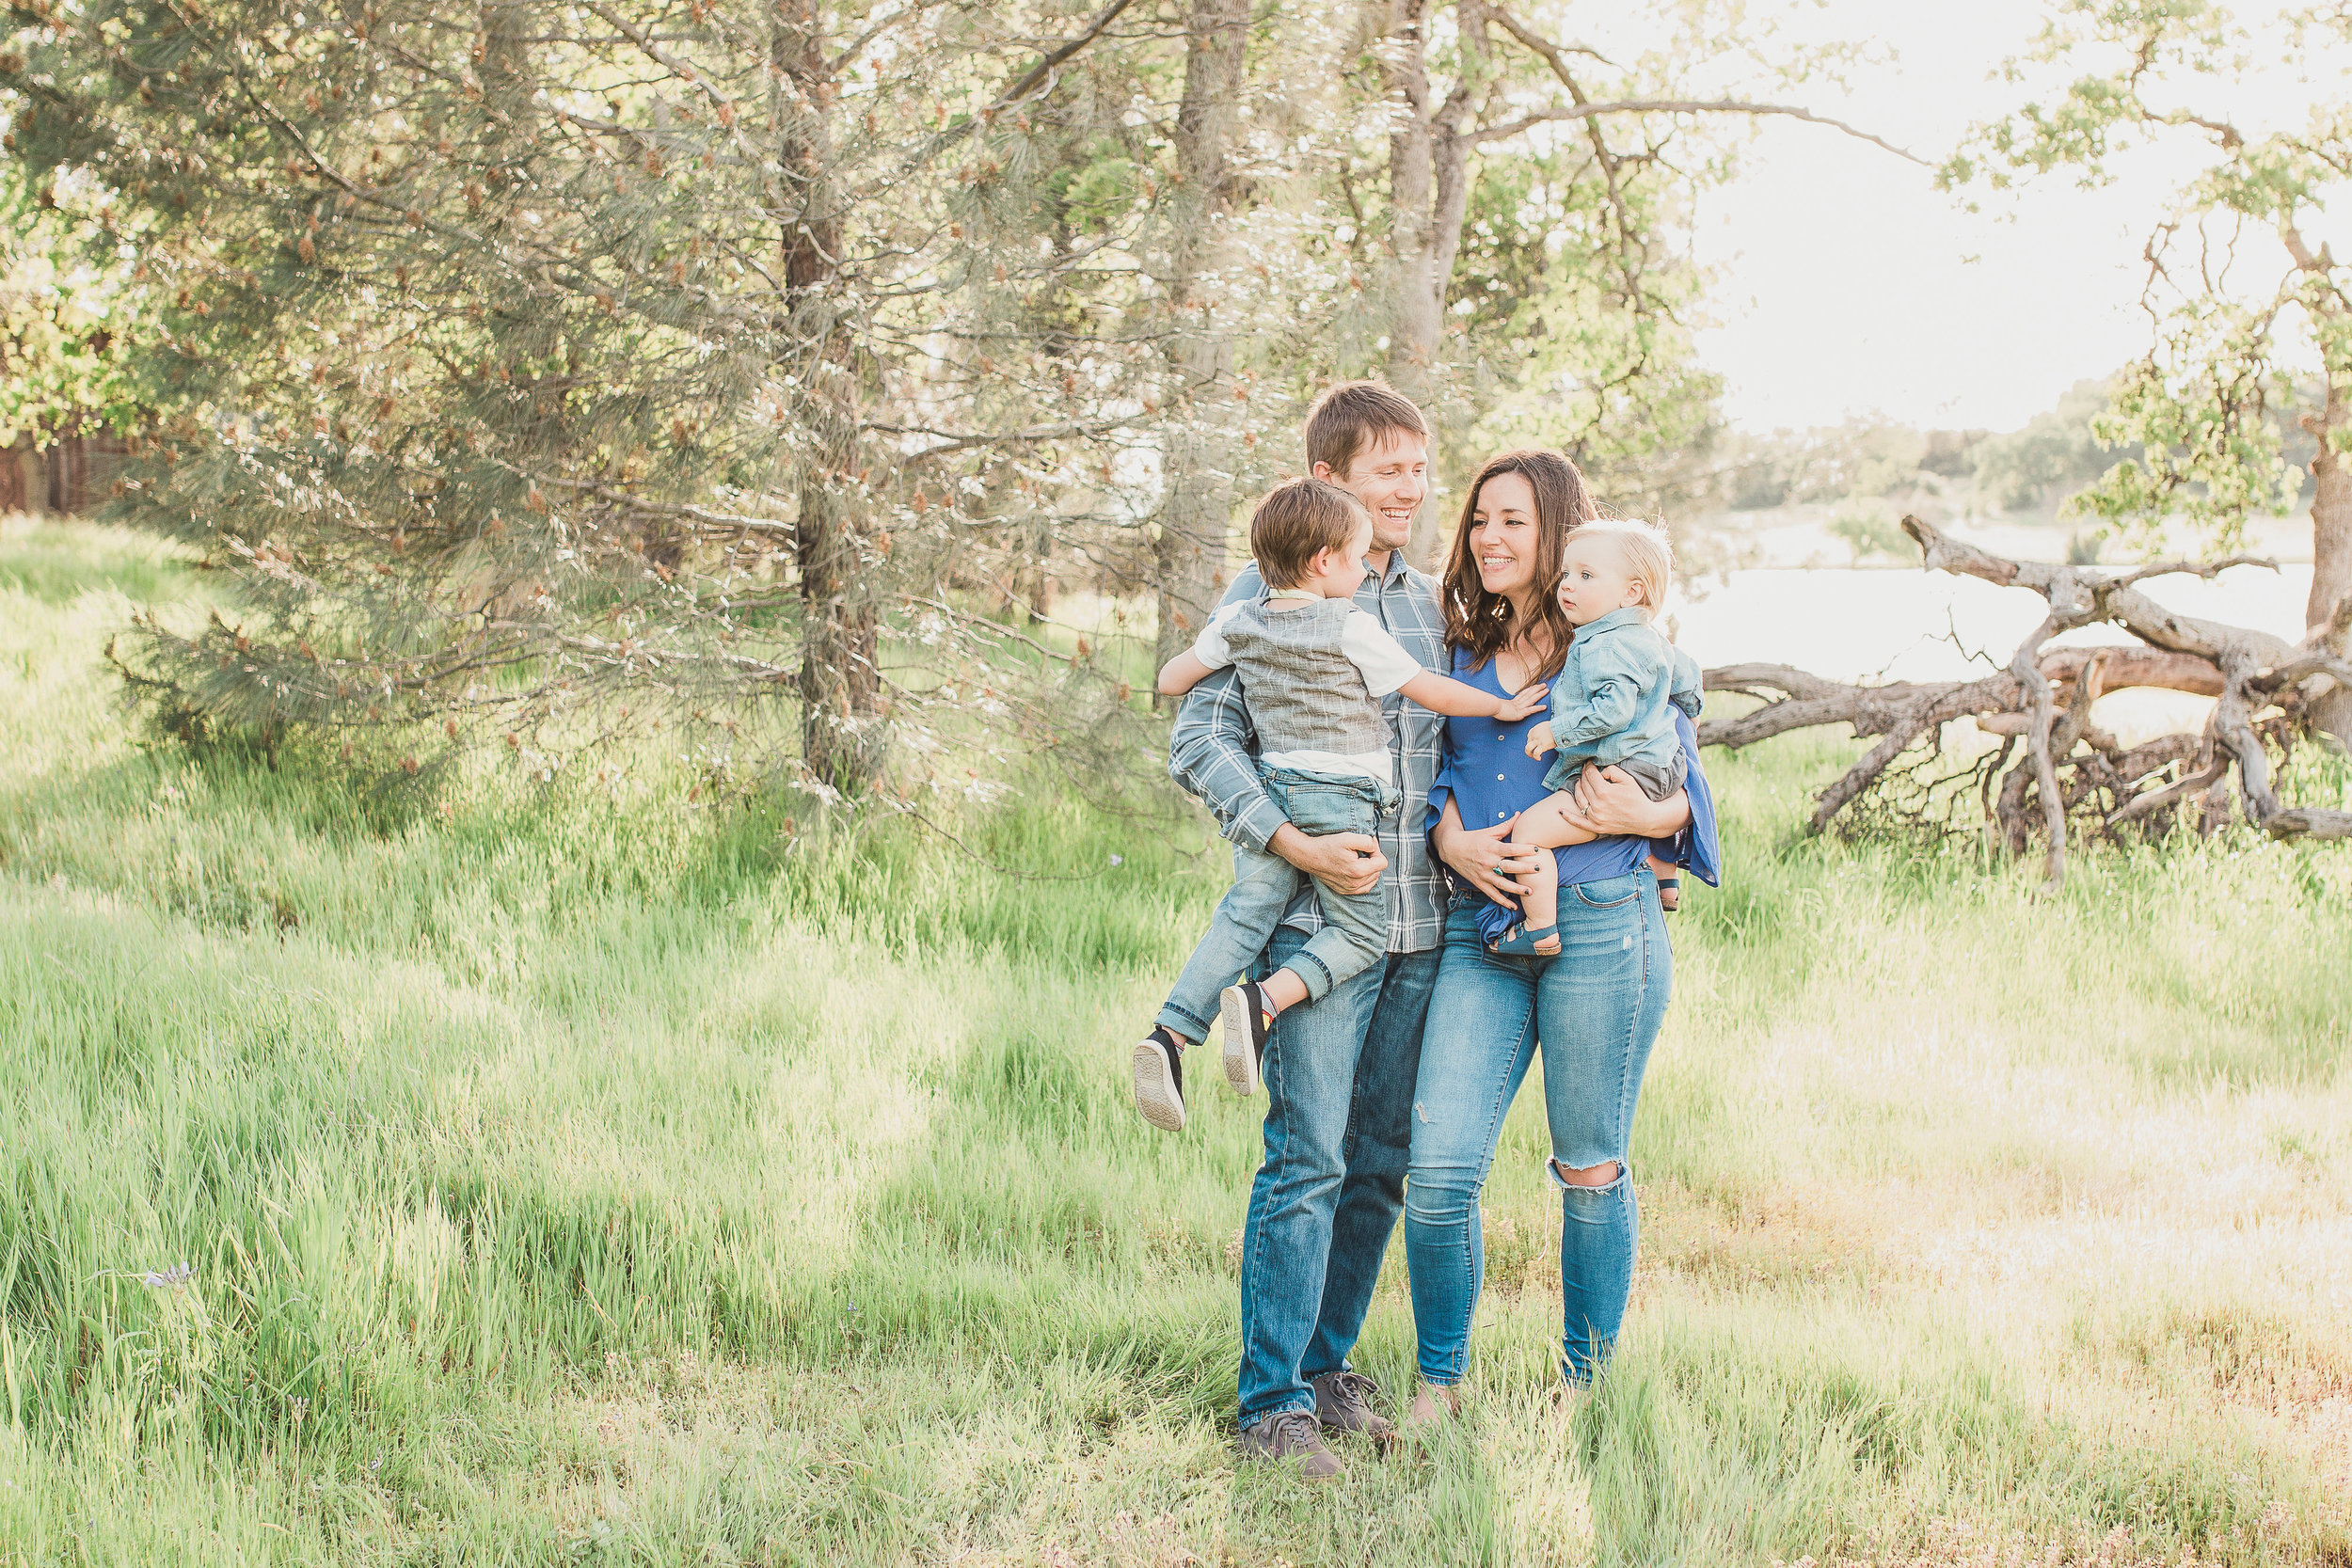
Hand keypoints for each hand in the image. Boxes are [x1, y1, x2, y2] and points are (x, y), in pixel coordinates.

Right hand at [1269, 822, 1385, 897]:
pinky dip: (1363, 878)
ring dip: (1368, 869)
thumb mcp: (1348, 837)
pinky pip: (1364, 886)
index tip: (1365, 846)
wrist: (1308, 856)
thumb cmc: (1327, 846)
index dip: (1376, 850)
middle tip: (1358, 851)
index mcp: (1358, 871)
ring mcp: (1350, 890)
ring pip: (1372, 879)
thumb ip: (1367, 841)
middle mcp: (1355, 884)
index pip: (1382, 862)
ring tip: (1355, 860)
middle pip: (1378, 871)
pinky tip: (1354, 869)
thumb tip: (1374, 846)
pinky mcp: (1345, 891)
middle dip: (1372, 860)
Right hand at [1432, 810, 1545, 906]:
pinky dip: (1503, 901)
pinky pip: (1492, 894)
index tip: (1537, 849)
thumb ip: (1506, 826)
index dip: (1523, 849)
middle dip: (1524, 868)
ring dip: (1517, 888)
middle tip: (1539, 869)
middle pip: (1509, 866)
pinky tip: (1514, 906)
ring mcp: (1484, 874)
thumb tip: (1520, 814)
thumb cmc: (1473, 838)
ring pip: (1502, 883)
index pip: (1510, 848)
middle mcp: (1488, 862)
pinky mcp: (1480, 883)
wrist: (1452, 849)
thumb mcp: (1489, 831)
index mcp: (1491, 848)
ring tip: (1531, 891)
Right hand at [1493, 684, 1547, 721]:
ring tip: (1546, 690)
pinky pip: (1531, 710)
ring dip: (1540, 695)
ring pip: (1532, 699)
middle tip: (1544, 685)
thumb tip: (1497, 706)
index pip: (1523, 694)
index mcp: (1512, 702)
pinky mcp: (1520, 713)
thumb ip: (1500, 706)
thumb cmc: (1491, 707)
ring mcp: (1519, 708)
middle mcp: (1517, 703)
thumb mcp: (1496, 706)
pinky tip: (1544, 707)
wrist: (1491, 707)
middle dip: (1537, 689)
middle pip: (1529, 694)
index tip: (1535, 686)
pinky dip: (1538, 708)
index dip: (1530, 690)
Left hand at [1522, 721, 1554, 760]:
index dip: (1532, 742)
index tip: (1537, 745)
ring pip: (1528, 748)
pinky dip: (1536, 757)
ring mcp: (1537, 740)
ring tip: (1534, 757)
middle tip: (1535, 752)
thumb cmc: (1556, 727)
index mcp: (1534, 730)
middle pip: (1527, 743)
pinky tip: (1539, 758)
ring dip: (1529, 754)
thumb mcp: (1545, 726)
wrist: (1560, 728)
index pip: (1529, 737)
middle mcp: (1534, 735)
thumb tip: (1544, 735)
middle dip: (1530, 749)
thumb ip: (1541, 730)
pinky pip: (1536, 753)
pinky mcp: (1542, 745)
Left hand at [1558, 765, 1690, 837]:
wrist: (1645, 819)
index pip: (1590, 775)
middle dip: (1583, 775)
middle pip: (1584, 785)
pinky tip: (1560, 811)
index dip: (1588, 767)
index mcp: (1605, 792)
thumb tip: (1599, 771)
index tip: (1588, 763)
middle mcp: (1598, 805)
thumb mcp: (1627, 779)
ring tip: (1579, 782)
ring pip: (1579, 799)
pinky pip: (1578, 822)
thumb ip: (1611, 771)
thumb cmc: (1637, 797)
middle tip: (1585, 770)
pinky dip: (1568, 817)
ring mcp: (1596, 818)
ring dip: (1577, 789)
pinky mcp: (1596, 827)